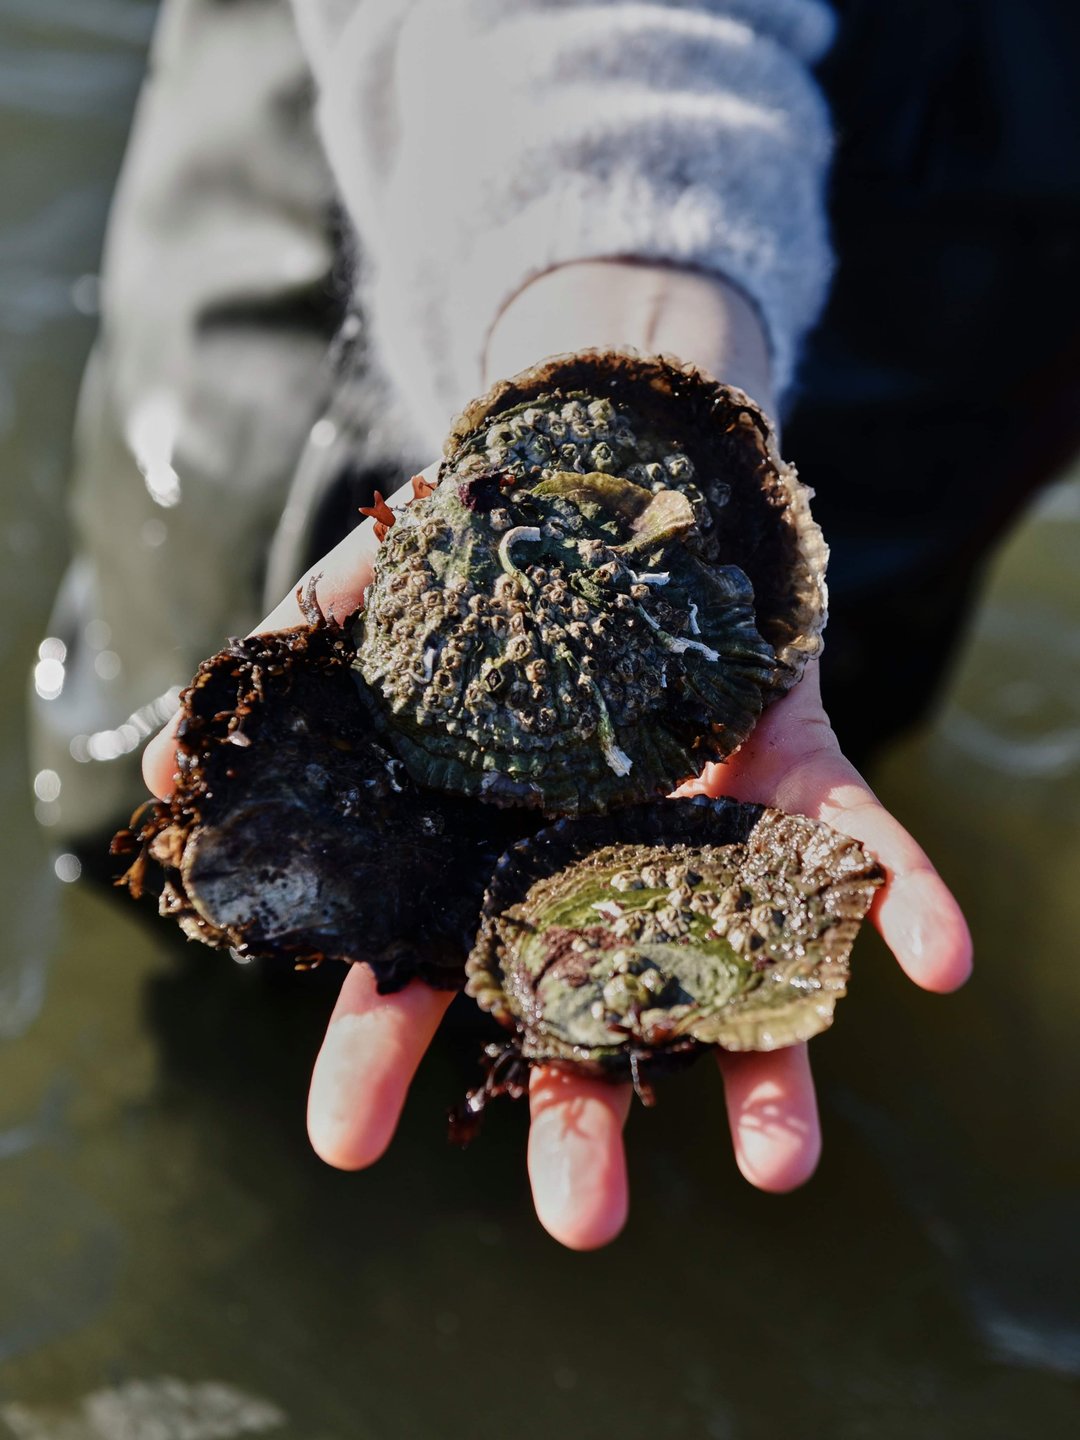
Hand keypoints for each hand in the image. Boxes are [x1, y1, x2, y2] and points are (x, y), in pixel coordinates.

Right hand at [143, 266, 969, 1248]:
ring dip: (763, 1070)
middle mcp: (599, 868)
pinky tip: (935, 962)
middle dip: (585, 1119)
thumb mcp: (374, 606)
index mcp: (491, 852)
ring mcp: (700, 831)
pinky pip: (857, 844)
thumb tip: (163, 766)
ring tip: (777, 1169)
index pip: (429, 972)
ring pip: (733, 970)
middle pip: (589, 1014)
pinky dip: (904, 898)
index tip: (344, 1143)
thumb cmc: (487, 556)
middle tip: (582, 1227)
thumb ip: (284, 677)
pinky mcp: (795, 775)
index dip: (382, 1054)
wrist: (615, 473)